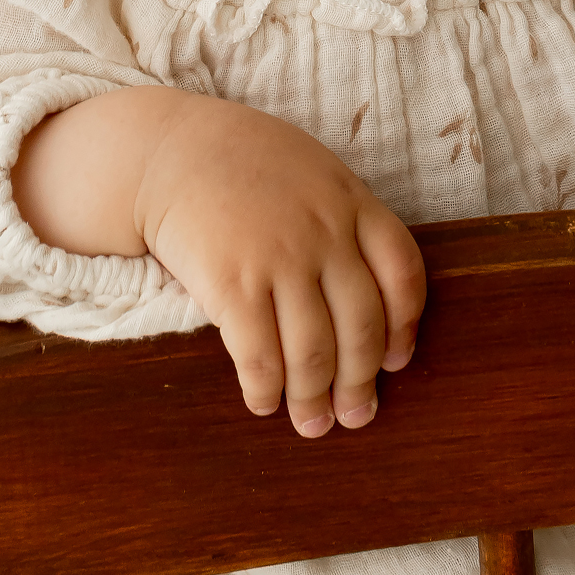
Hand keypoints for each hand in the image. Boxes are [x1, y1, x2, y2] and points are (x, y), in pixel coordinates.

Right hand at [12, 88, 424, 436]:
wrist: (170, 150)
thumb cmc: (244, 163)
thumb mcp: (313, 172)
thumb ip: (343, 220)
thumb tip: (362, 293)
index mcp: (352, 202)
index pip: (403, 273)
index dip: (404, 327)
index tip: (395, 361)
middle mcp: (325, 233)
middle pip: (362, 325)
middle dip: (360, 382)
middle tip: (355, 416)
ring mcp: (280, 259)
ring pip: (314, 352)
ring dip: (314, 399)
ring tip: (312, 424)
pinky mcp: (233, 283)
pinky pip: (260, 355)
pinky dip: (266, 390)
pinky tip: (263, 402)